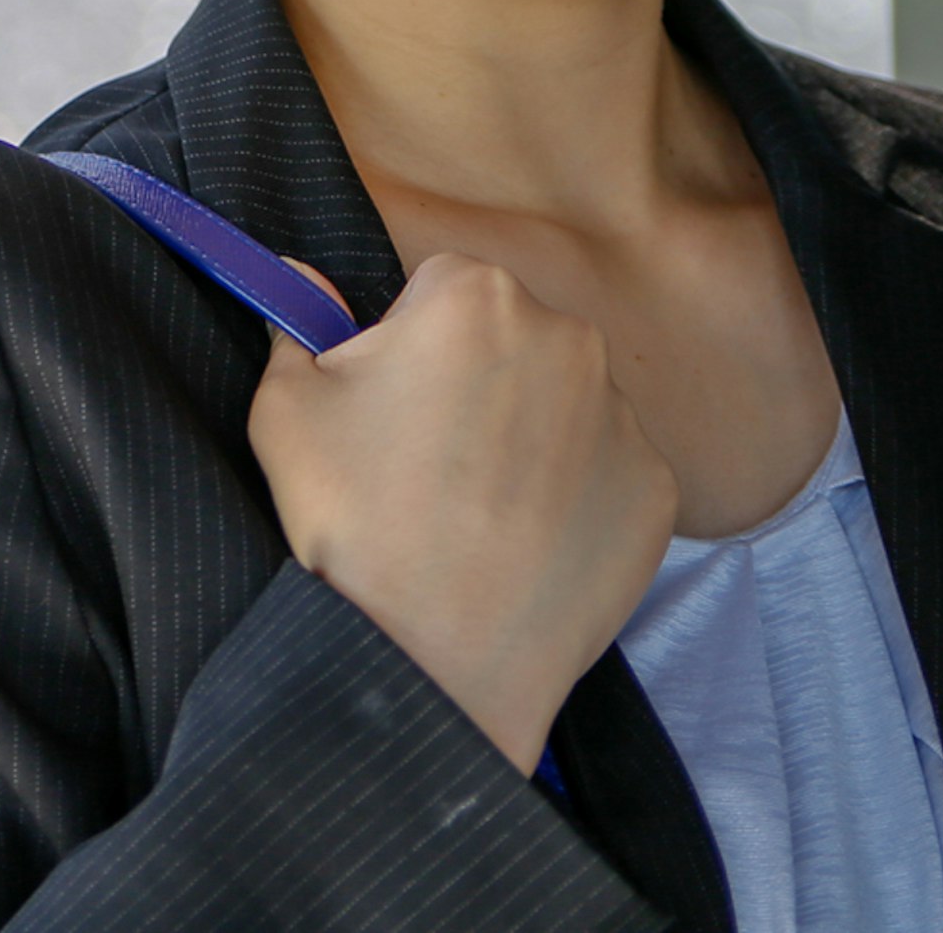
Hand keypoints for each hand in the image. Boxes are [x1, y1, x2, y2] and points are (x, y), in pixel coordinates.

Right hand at [246, 251, 678, 770]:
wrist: (437, 665)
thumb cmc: (356, 526)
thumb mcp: (286, 411)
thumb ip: (296, 321)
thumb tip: (304, 277)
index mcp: (476, 294)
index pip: (437, 290)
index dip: (403, 348)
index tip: (387, 410)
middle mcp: (567, 337)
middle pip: (508, 339)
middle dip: (473, 382)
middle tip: (425, 467)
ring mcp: (623, 417)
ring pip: (562, 405)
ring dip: (527, 438)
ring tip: (474, 516)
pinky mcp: (657, 491)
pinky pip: (606, 473)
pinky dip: (572, 499)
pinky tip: (525, 546)